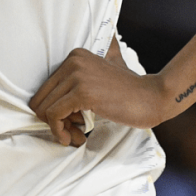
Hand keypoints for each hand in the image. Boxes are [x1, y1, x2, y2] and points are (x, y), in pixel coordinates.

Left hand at [29, 48, 168, 143]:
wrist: (153, 98)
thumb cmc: (129, 94)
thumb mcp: (102, 77)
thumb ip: (82, 79)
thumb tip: (52, 101)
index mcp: (75, 56)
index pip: (47, 88)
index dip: (54, 110)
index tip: (70, 123)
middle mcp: (73, 61)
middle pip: (42, 98)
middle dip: (53, 121)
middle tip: (72, 133)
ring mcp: (77, 75)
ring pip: (45, 108)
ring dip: (58, 129)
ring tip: (76, 136)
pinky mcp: (82, 92)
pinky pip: (53, 115)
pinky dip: (59, 131)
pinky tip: (74, 138)